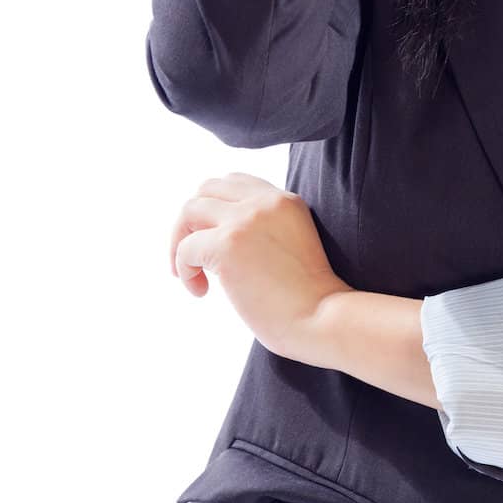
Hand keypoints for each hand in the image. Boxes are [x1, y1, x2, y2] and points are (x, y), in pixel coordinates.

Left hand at [170, 172, 350, 363]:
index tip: (215, 239)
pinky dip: (183, 270)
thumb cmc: (310, 300)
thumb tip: (219, 242)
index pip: (236, 183)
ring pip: (190, 210)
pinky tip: (200, 291)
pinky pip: (185, 249)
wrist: (322, 319)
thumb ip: (266, 231)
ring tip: (190, 274)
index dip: (217, 208)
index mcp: (286, 201)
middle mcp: (265, 202)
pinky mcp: (227, 245)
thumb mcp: (294, 245)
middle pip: (207, 189)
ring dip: (180, 242)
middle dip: (192, 221)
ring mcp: (245, 220)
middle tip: (193, 256)